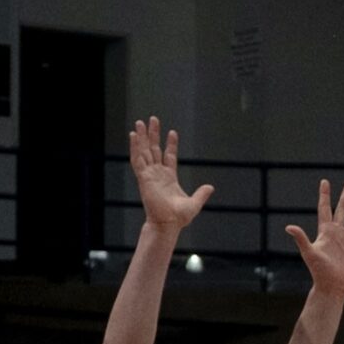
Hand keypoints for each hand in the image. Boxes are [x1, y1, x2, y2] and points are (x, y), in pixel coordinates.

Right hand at [131, 117, 213, 231]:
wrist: (168, 224)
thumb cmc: (178, 218)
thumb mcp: (194, 204)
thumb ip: (201, 194)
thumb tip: (210, 187)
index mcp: (169, 178)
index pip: (168, 156)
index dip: (170, 144)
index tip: (172, 132)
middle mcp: (157, 174)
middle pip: (154, 149)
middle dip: (153, 135)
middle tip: (152, 119)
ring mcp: (149, 174)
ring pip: (144, 151)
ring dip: (142, 137)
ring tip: (140, 122)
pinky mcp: (143, 177)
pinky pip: (137, 159)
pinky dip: (135, 147)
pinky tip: (134, 136)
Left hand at [285, 177, 343, 299]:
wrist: (332, 288)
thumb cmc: (318, 271)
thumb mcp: (309, 253)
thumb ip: (301, 238)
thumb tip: (288, 227)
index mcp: (325, 232)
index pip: (325, 209)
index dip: (325, 195)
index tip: (325, 181)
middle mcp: (337, 234)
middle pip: (343, 210)